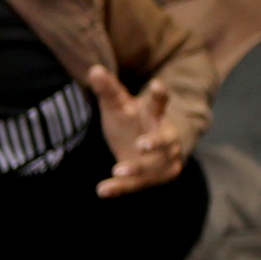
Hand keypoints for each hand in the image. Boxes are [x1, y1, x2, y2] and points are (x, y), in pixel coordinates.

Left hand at [86, 65, 184, 196]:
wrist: (144, 149)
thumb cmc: (130, 121)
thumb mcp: (118, 105)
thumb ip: (108, 90)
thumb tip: (94, 70)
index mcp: (154, 114)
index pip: (160, 102)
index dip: (159, 94)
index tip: (156, 86)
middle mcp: (165, 136)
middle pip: (166, 138)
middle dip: (156, 142)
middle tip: (141, 144)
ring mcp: (165, 158)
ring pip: (154, 165)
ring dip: (137, 168)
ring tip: (116, 169)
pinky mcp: (158, 177)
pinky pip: (138, 184)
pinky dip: (121, 187)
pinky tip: (102, 189)